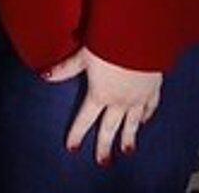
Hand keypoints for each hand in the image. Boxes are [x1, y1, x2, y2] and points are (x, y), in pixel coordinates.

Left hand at [47, 46, 162, 164]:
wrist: (140, 37)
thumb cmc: (109, 43)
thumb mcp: (83, 55)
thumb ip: (65, 68)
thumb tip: (45, 75)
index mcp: (100, 94)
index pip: (85, 119)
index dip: (77, 134)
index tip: (72, 147)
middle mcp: (120, 100)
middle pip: (110, 128)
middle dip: (104, 146)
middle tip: (102, 162)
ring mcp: (138, 97)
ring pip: (133, 123)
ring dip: (128, 138)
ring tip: (127, 150)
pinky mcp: (153, 88)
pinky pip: (150, 107)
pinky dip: (147, 116)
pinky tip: (145, 122)